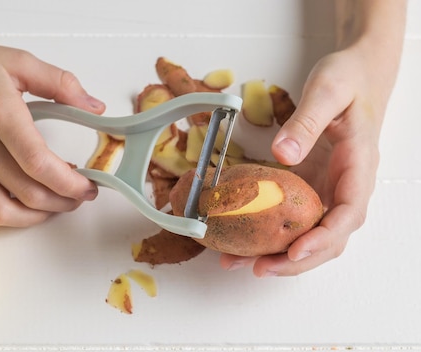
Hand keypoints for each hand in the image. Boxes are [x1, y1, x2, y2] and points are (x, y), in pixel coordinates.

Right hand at [0, 33, 105, 226]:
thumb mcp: (17, 61)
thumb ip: (60, 83)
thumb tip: (95, 108)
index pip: (39, 163)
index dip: (70, 183)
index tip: (89, 186)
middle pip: (27, 193)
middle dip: (63, 202)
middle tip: (79, 195)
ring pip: (0, 212)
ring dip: (35, 218)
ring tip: (53, 207)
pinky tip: (16, 209)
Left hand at [219, 43, 393, 275]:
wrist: (358, 71)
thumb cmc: (350, 78)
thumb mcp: (328, 90)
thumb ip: (306, 121)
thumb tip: (283, 154)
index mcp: (358, 165)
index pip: (347, 213)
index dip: (323, 238)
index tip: (295, 251)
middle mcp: (346, 184)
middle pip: (328, 236)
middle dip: (295, 259)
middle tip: (257, 268)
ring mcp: (328, 187)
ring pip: (309, 233)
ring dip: (278, 253)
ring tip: (239, 263)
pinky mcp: (310, 185)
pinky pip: (293, 216)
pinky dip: (270, 232)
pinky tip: (242, 239)